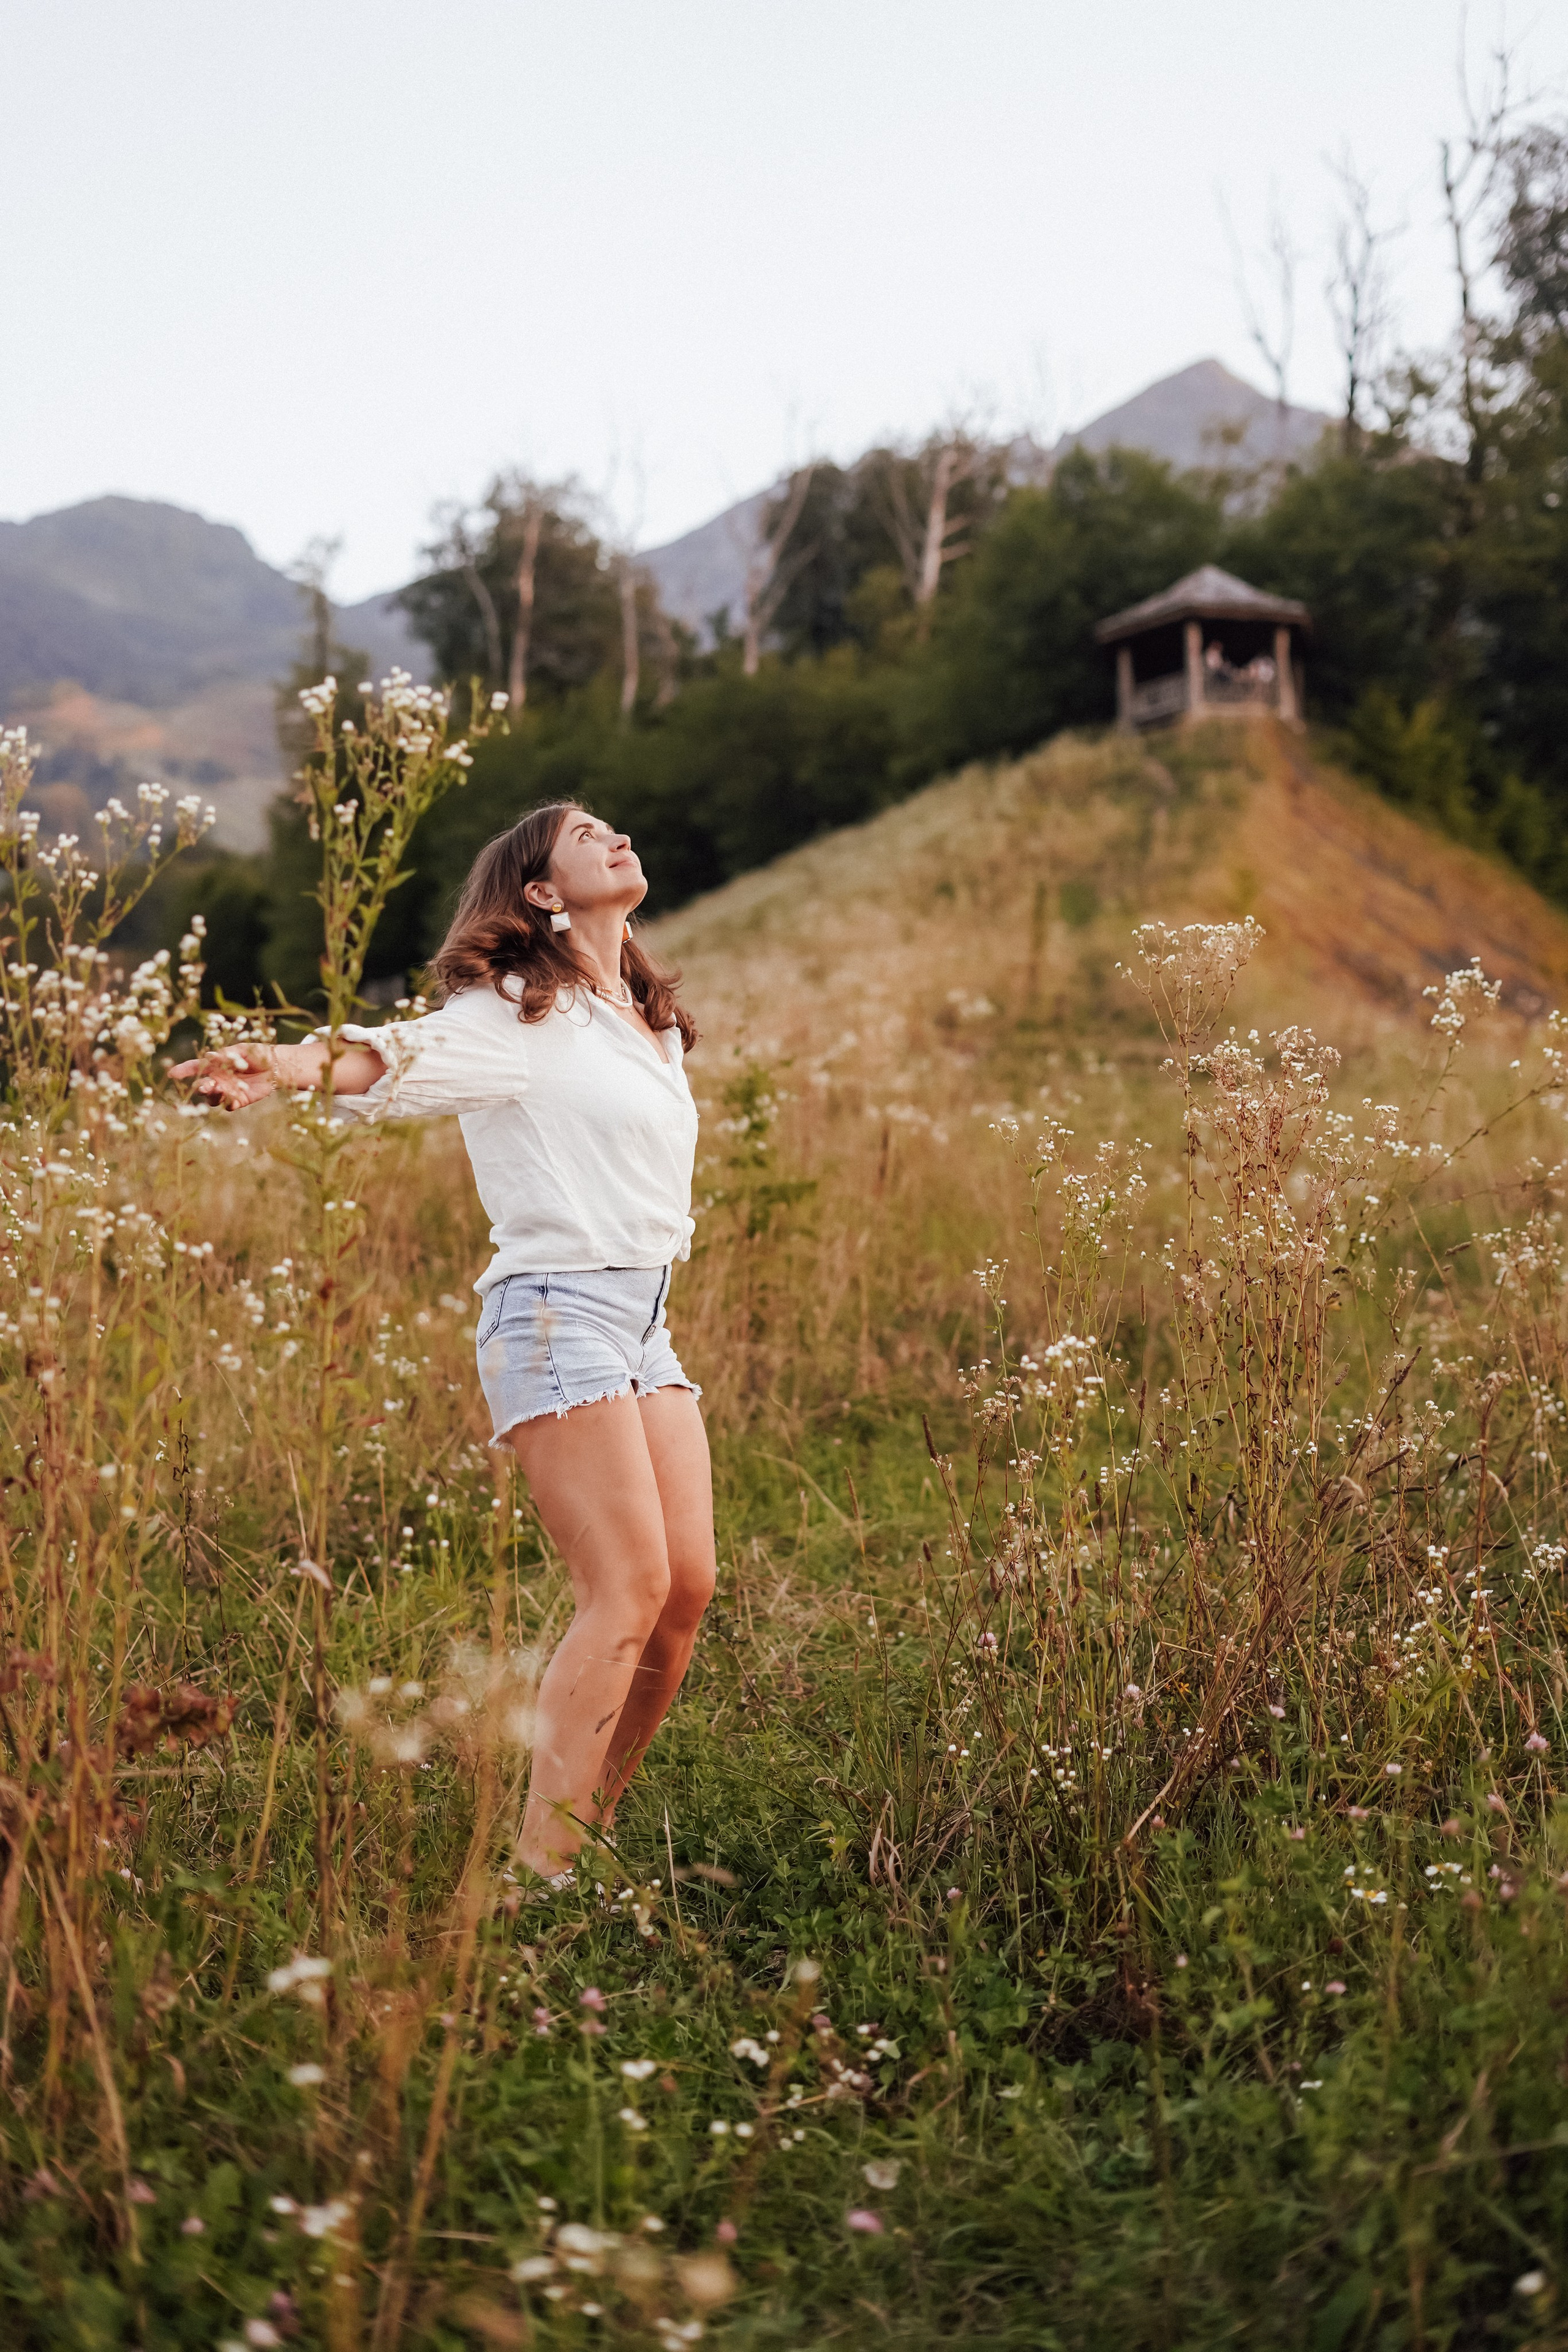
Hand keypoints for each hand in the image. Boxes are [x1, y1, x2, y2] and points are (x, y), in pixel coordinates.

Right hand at [169, 1040, 302, 1109]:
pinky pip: (229, 1105)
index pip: (195, 1068)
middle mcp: (218, 1079)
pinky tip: (234, 1099)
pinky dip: (229, 1104)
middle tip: (205, 1086)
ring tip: (219, 1090)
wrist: (276, 1066)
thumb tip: (211, 1057)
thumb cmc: (257, 1054)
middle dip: (200, 1087)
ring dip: (213, 1096)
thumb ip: (227, 1055)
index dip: (183, 1070)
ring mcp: (227, 1091)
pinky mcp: (239, 1100)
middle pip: (202, 1086)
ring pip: (212, 1098)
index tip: (172, 1073)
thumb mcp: (242, 1050)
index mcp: (215, 1065)